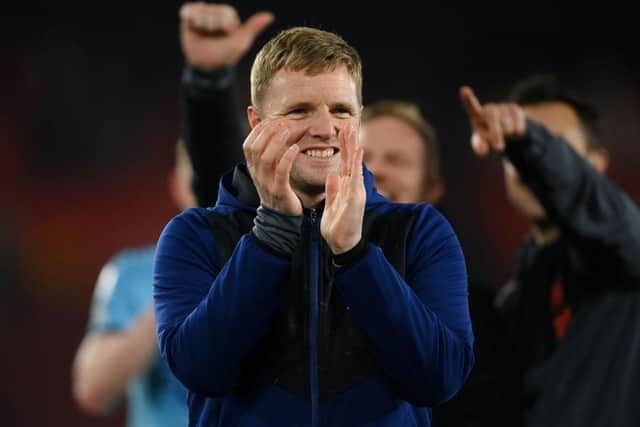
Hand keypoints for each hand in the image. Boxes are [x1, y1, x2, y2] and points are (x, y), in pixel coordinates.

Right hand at [180, 2, 273, 70]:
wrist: (206, 65)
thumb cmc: (226, 54)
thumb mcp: (241, 42)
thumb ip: (253, 27)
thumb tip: (270, 15)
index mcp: (229, 16)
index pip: (225, 13)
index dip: (224, 27)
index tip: (225, 36)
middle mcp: (216, 12)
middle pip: (212, 11)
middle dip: (212, 27)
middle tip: (213, 38)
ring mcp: (202, 13)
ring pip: (200, 11)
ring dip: (201, 25)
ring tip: (204, 34)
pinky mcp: (190, 15)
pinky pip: (189, 10)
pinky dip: (190, 19)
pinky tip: (194, 27)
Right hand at [243, 120, 301, 214]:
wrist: (280, 218)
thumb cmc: (277, 190)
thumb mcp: (269, 172)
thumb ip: (268, 155)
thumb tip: (270, 134)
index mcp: (253, 169)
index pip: (248, 145)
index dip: (257, 131)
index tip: (270, 121)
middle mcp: (257, 174)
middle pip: (255, 148)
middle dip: (267, 132)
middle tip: (281, 123)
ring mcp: (267, 183)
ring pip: (266, 158)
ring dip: (277, 141)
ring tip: (288, 130)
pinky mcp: (279, 190)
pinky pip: (281, 171)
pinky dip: (287, 158)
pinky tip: (295, 148)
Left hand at [321, 125, 365, 253]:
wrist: (341, 243)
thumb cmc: (337, 226)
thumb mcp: (331, 204)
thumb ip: (333, 189)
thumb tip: (332, 174)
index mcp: (345, 187)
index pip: (344, 163)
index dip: (343, 147)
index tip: (341, 131)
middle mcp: (352, 186)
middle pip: (351, 159)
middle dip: (349, 141)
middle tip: (349, 123)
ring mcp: (355, 190)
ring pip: (355, 164)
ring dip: (354, 147)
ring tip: (353, 130)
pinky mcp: (355, 197)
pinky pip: (356, 177)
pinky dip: (357, 163)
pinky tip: (358, 151)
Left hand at [459, 86, 526, 155]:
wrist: (505, 132)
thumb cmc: (488, 136)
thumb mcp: (481, 142)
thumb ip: (479, 146)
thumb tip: (481, 150)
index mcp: (476, 115)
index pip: (471, 106)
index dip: (468, 98)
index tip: (464, 90)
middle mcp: (489, 108)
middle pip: (492, 117)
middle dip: (496, 134)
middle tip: (499, 149)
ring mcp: (501, 107)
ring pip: (506, 122)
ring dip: (508, 134)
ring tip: (506, 137)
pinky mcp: (514, 108)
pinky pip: (518, 120)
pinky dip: (518, 130)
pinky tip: (517, 133)